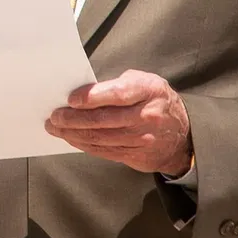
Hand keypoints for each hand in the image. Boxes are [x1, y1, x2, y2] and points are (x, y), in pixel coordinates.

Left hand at [45, 69, 192, 176]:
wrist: (183, 133)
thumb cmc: (154, 100)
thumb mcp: (143, 82)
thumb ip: (117, 84)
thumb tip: (82, 92)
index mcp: (149, 90)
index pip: (118, 94)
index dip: (92, 97)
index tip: (71, 99)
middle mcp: (147, 115)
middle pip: (104, 120)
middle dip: (73, 119)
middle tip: (54, 117)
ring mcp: (143, 138)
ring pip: (101, 138)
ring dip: (73, 133)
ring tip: (55, 128)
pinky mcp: (137, 155)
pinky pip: (105, 151)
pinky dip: (84, 144)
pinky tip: (71, 138)